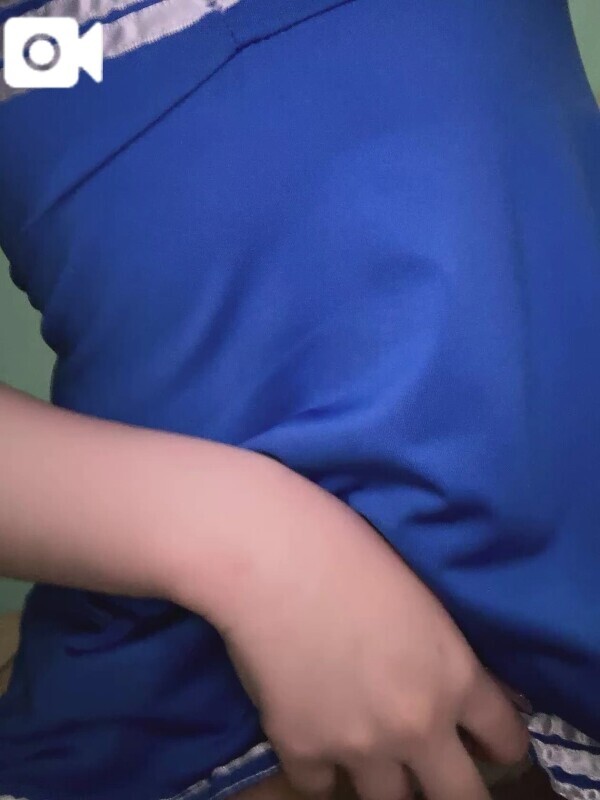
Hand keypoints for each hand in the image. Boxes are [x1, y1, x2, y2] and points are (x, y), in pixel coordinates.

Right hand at [200, 461, 528, 799]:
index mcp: (454, 677)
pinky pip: (318, 785)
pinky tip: (311, 733)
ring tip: (365, 745)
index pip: (506, 739)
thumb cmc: (349, 551)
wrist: (273, 558)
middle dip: (450, 785)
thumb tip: (454, 684)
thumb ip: (443, 655)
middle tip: (433, 768)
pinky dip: (318, 766)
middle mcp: (417, 725)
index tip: (487, 745)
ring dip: (381, 776)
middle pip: (459, 797)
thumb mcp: (420, 599)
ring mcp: (359, 746)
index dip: (500, 745)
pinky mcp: (301, 750)